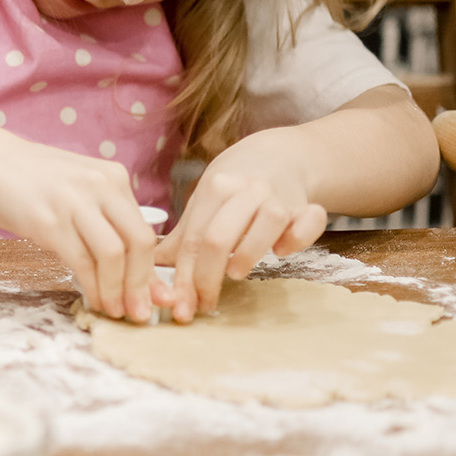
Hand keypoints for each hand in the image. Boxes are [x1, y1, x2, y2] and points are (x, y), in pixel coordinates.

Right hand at [0, 134, 157, 322]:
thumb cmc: (31, 180)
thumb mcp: (78, 190)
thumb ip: (107, 220)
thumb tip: (137, 267)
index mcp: (113, 178)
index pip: (145, 230)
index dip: (152, 270)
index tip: (154, 297)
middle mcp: (99, 186)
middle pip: (139, 243)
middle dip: (142, 284)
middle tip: (141, 312)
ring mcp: (73, 203)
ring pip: (113, 255)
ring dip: (117, 290)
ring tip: (115, 310)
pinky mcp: (48, 222)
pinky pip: (81, 261)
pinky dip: (93, 286)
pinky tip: (94, 299)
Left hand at [153, 127, 325, 322]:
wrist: (280, 156)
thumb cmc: (235, 187)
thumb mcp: (204, 202)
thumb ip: (184, 237)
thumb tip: (152, 269)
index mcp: (215, 189)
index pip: (192, 239)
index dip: (184, 277)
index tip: (180, 305)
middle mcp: (246, 190)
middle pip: (219, 237)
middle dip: (207, 276)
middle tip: (204, 303)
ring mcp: (279, 196)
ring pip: (265, 224)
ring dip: (248, 254)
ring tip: (235, 274)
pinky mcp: (308, 207)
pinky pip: (309, 222)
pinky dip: (298, 238)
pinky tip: (282, 251)